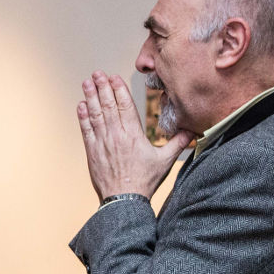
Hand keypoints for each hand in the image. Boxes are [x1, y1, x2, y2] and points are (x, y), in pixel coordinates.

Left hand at [77, 70, 192, 201]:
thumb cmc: (145, 181)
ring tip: (87, 82)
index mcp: (133, 134)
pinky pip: (86, 130)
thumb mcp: (165, 161)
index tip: (114, 77)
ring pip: (95, 114)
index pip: (125, 105)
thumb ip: (178, 143)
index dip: (118, 89)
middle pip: (108, 105)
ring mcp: (102, 143)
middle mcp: (116, 135)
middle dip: (102, 87)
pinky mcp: (92, 152)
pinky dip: (82, 117)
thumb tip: (193, 132)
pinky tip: (80, 105)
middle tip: (97, 73)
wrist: (124, 200)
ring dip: (90, 97)